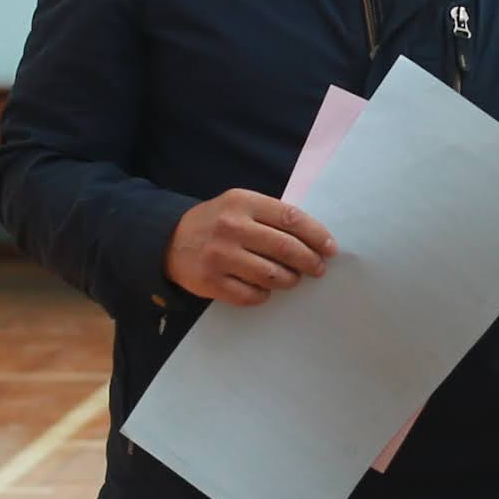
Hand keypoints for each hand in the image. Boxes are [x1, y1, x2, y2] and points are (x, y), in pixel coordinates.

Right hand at [166, 189, 336, 306]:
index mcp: (242, 202)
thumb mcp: (239, 205)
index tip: (330, 248)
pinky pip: (251, 295)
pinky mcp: (211, 282)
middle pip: (285, 248)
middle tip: (317, 268)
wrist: (168, 240)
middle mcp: (231, 227)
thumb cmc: (215, 223)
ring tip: (292, 279)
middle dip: (309, 261)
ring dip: (289, 280)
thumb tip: (314, 239)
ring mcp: (220, 256)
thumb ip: (271, 216)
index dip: (316, 235)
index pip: (291, 218)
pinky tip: (266, 289)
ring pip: (272, 275)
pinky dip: (265, 295)